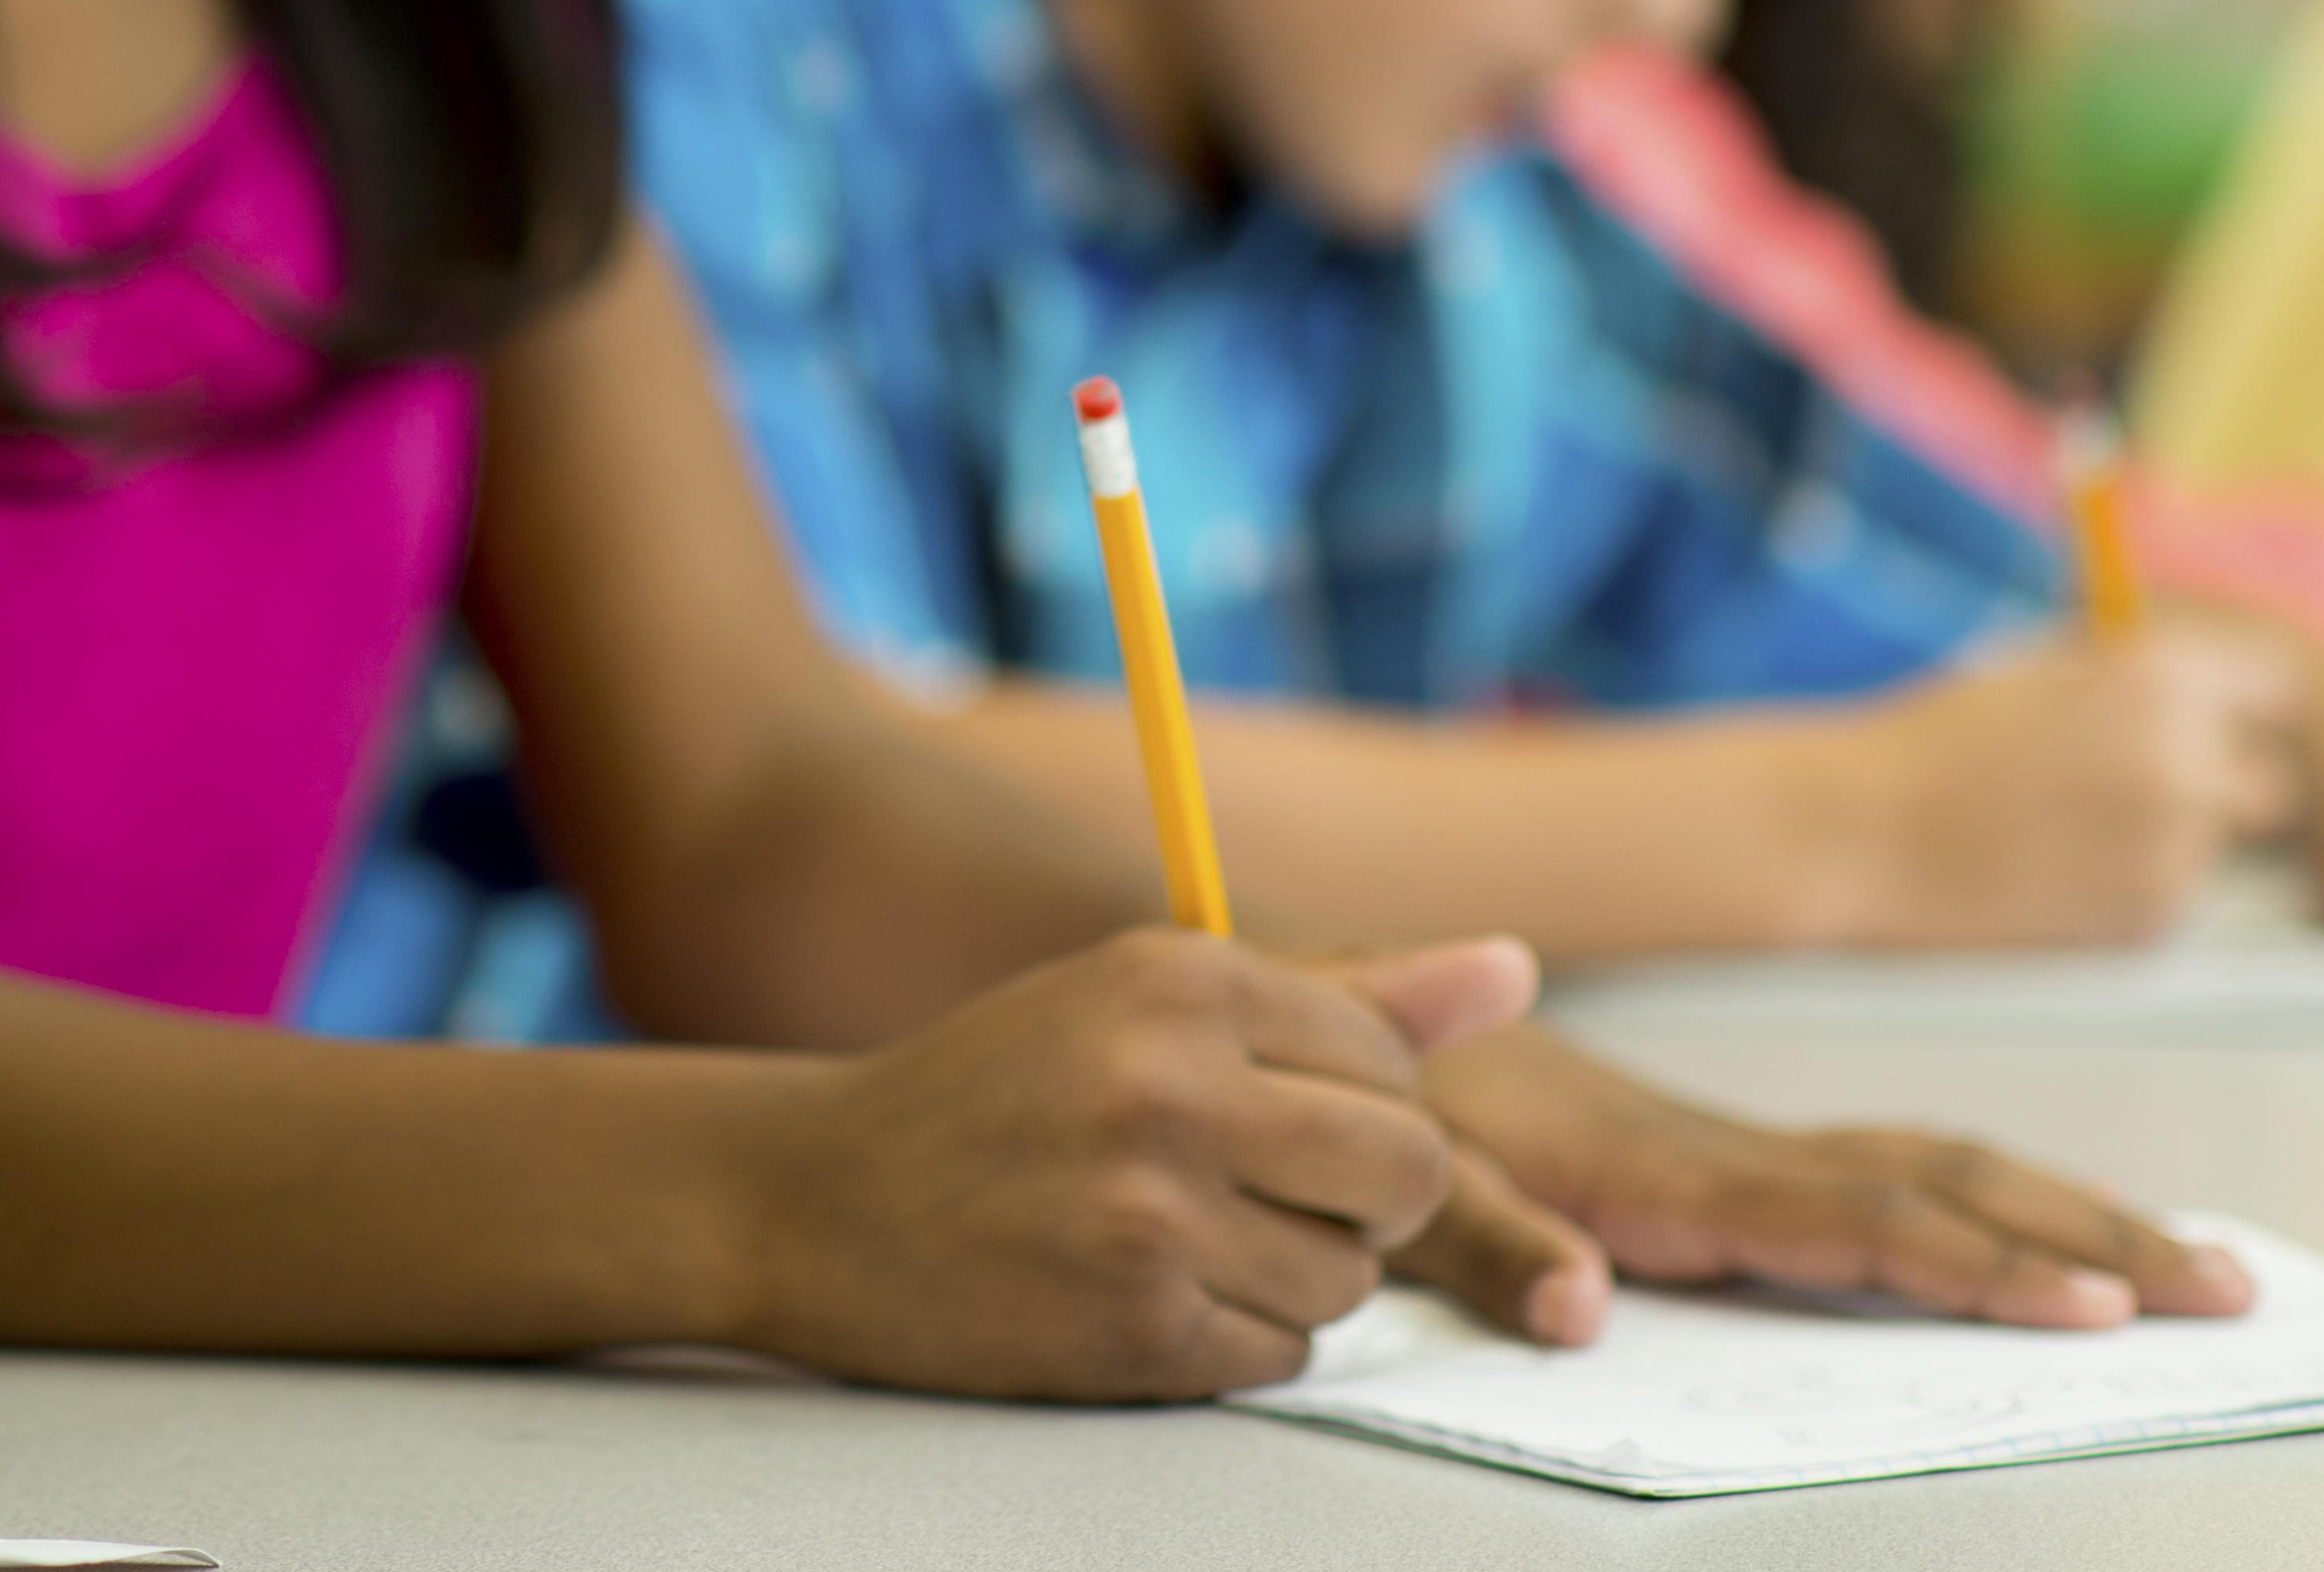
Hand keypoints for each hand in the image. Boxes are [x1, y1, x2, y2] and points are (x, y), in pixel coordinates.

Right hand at [730, 925, 1533, 1400]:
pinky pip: (1281, 1354)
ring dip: (1290, 1276)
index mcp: (1178, 979)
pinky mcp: (1136, 1324)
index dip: (1355, 1105)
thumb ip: (1340, 993)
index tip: (1265, 1114)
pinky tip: (1137, 1291)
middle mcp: (1171, 1083)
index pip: (1393, 1061)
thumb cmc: (997, 1092)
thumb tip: (1512, 970)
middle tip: (1252, 1190)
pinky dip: (1229, 1339)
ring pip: (1351, 1278)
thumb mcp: (1144, 1002)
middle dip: (1358, 1200)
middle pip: (1404, 1172)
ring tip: (1174, 1237)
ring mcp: (1153, 1212)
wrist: (812, 1195)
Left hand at [1410, 1021, 2252, 1339]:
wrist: (1355, 1023)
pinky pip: (1895, 1185)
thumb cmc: (1386, 1114)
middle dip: (2089, 1234)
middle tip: (2222, 1289)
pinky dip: (1998, 1206)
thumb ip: (1492, 1243)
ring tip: (2201, 1268)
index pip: (1853, 1224)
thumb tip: (1588, 1310)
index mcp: (1666, 1173)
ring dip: (2071, 1214)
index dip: (1972, 1264)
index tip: (2087, 1301)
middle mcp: (1730, 1159)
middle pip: (1943, 1187)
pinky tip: (2062, 1244)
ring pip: (1941, 1175)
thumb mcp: (1413, 1184)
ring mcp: (1744, 1159)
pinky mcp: (1733, 1168)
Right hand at [1820, 635, 2302, 947]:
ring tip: (2059, 832)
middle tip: (2125, 785)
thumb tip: (2205, 684)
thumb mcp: (2039, 670)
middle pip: (2264, 781)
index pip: (2269, 690)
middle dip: (2214, 782)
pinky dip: (2130, 890)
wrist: (1862, 834)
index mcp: (2159, 682)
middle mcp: (2187, 765)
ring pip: (2214, 848)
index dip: (2236, 708)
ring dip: (2165, 841)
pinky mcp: (2153, 923)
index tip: (2210, 721)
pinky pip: (2172, 899)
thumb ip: (2132, 674)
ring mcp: (2176, 852)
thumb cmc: (1934, 742)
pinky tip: (2051, 874)